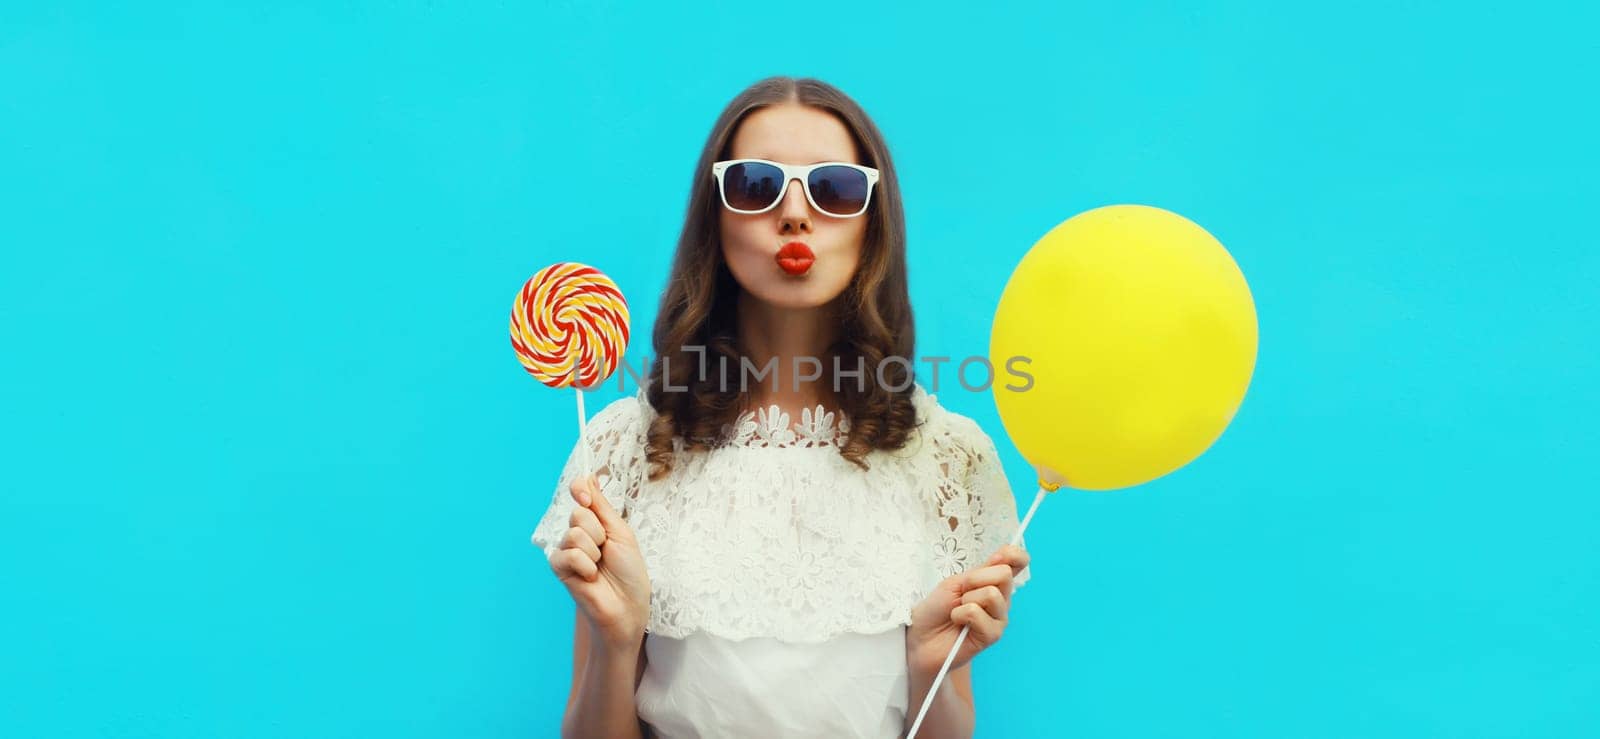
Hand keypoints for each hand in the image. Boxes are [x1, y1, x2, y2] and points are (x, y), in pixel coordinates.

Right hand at [537, 474, 651, 649]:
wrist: (628, 606)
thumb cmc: (629, 572)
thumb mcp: (620, 532)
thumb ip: (601, 505)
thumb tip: (589, 476)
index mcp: (596, 522)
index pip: (580, 493)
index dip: (580, 489)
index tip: (586, 496)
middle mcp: (579, 533)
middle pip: (579, 513)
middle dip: (600, 532)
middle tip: (607, 551)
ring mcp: (567, 550)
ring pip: (574, 533)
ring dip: (594, 551)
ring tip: (600, 566)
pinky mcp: (560, 568)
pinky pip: (568, 554)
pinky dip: (585, 565)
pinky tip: (591, 577)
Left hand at [905, 544, 1029, 676]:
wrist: (921, 637)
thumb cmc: (936, 608)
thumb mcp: (956, 582)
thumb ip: (983, 571)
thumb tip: (1004, 556)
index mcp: (994, 582)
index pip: (1018, 561)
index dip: (1013, 554)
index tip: (995, 558)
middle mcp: (1002, 599)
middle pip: (1004, 574)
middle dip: (974, 579)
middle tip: (961, 593)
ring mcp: (999, 618)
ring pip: (992, 594)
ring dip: (966, 599)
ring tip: (957, 611)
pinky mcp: (992, 635)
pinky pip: (977, 613)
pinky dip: (960, 614)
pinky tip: (958, 622)